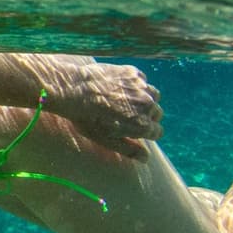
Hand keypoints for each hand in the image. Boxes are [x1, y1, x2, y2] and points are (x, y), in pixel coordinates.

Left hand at [43, 58, 161, 159]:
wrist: (75, 90)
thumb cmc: (88, 119)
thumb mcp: (107, 140)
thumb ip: (129, 149)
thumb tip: (146, 158)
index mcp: (143, 125)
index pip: (157, 132)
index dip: (146, 132)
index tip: (135, 129)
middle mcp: (147, 105)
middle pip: (157, 114)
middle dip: (146, 116)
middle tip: (128, 115)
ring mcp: (141, 88)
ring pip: (153, 96)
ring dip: (144, 99)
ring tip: (127, 101)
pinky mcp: (134, 73)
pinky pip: (142, 80)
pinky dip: (136, 84)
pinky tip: (120, 87)